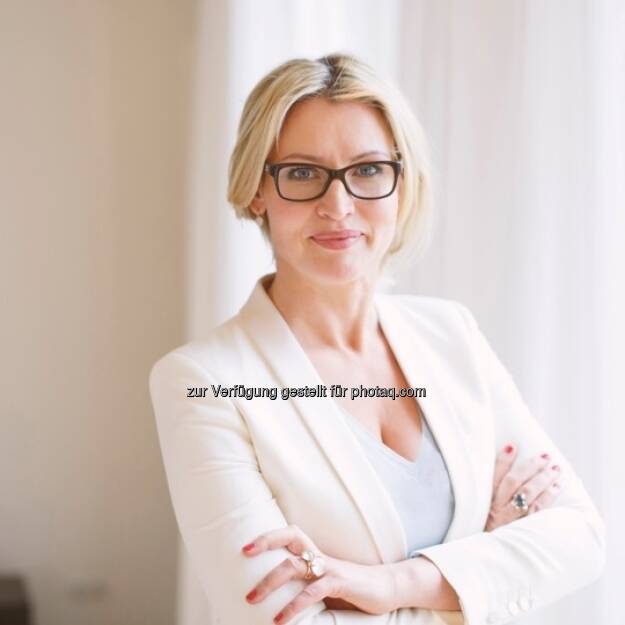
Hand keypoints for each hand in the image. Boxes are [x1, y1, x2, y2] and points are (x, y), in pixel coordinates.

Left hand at [241, 524, 395, 622]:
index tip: (246, 547)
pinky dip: (294, 606)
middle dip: (266, 543)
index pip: (290, 535)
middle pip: (290, 538)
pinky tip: (280, 620)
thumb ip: (305, 585)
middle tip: (243, 554)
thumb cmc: (353, 589)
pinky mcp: (341, 583)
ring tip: (252, 599)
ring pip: (295, 565)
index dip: (269, 536)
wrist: (388, 589)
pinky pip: (313, 591)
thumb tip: (277, 599)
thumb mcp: (325, 585)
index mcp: (316, 555)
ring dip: (270, 582)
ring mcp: (330, 568)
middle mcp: (321, 557)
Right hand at [485, 443, 561, 530]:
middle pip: (514, 482)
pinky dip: (549, 496)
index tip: (512, 445)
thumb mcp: (479, 512)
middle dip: (530, 467)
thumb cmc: (485, 531)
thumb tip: (502, 465)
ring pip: (528, 494)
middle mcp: (498, 509)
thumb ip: (488, 493)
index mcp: (484, 502)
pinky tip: (557, 486)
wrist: (487, 560)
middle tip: (545, 456)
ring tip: (555, 468)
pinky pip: (539, 510)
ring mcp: (512, 520)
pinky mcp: (525, 530)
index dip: (503, 461)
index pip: (494, 477)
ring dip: (543, 479)